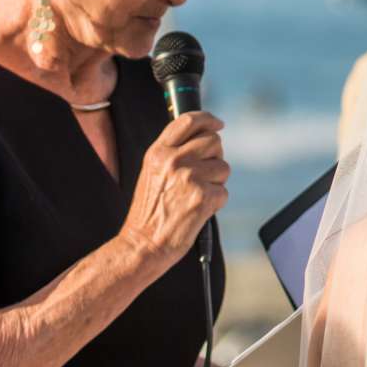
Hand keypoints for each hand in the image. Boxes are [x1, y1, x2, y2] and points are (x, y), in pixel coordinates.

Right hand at [122, 111, 227, 261]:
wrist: (142, 246)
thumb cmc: (149, 213)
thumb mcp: (152, 172)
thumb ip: (172, 152)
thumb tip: (203, 136)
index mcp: (158, 152)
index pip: (189, 121)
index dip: (208, 120)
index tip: (218, 124)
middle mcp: (174, 161)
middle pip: (213, 141)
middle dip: (214, 157)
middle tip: (203, 174)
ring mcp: (190, 178)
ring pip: (223, 167)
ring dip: (216, 182)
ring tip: (195, 197)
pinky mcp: (203, 197)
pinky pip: (224, 192)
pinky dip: (216, 202)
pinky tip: (198, 211)